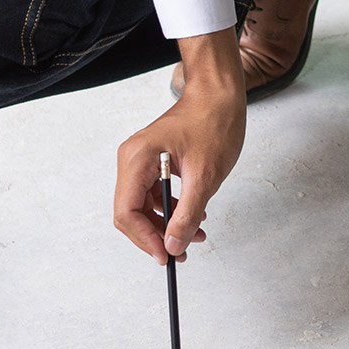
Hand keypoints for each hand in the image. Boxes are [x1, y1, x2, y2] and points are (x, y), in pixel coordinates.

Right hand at [113, 29, 244, 263]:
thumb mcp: (204, 176)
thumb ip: (187, 215)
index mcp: (136, 160)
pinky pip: (155, 192)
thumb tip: (174, 246)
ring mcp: (142, 159)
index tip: (167, 256)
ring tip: (196, 233)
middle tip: (182, 252)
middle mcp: (132, 160)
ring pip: (144, 205)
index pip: (127, 213)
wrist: (221, 92)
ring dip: (167, 223)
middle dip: (157, 235)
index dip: (145, 239)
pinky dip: (172, 207)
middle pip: (131, 212)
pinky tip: (195, 213)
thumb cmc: (214, 122)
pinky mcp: (155, 160)